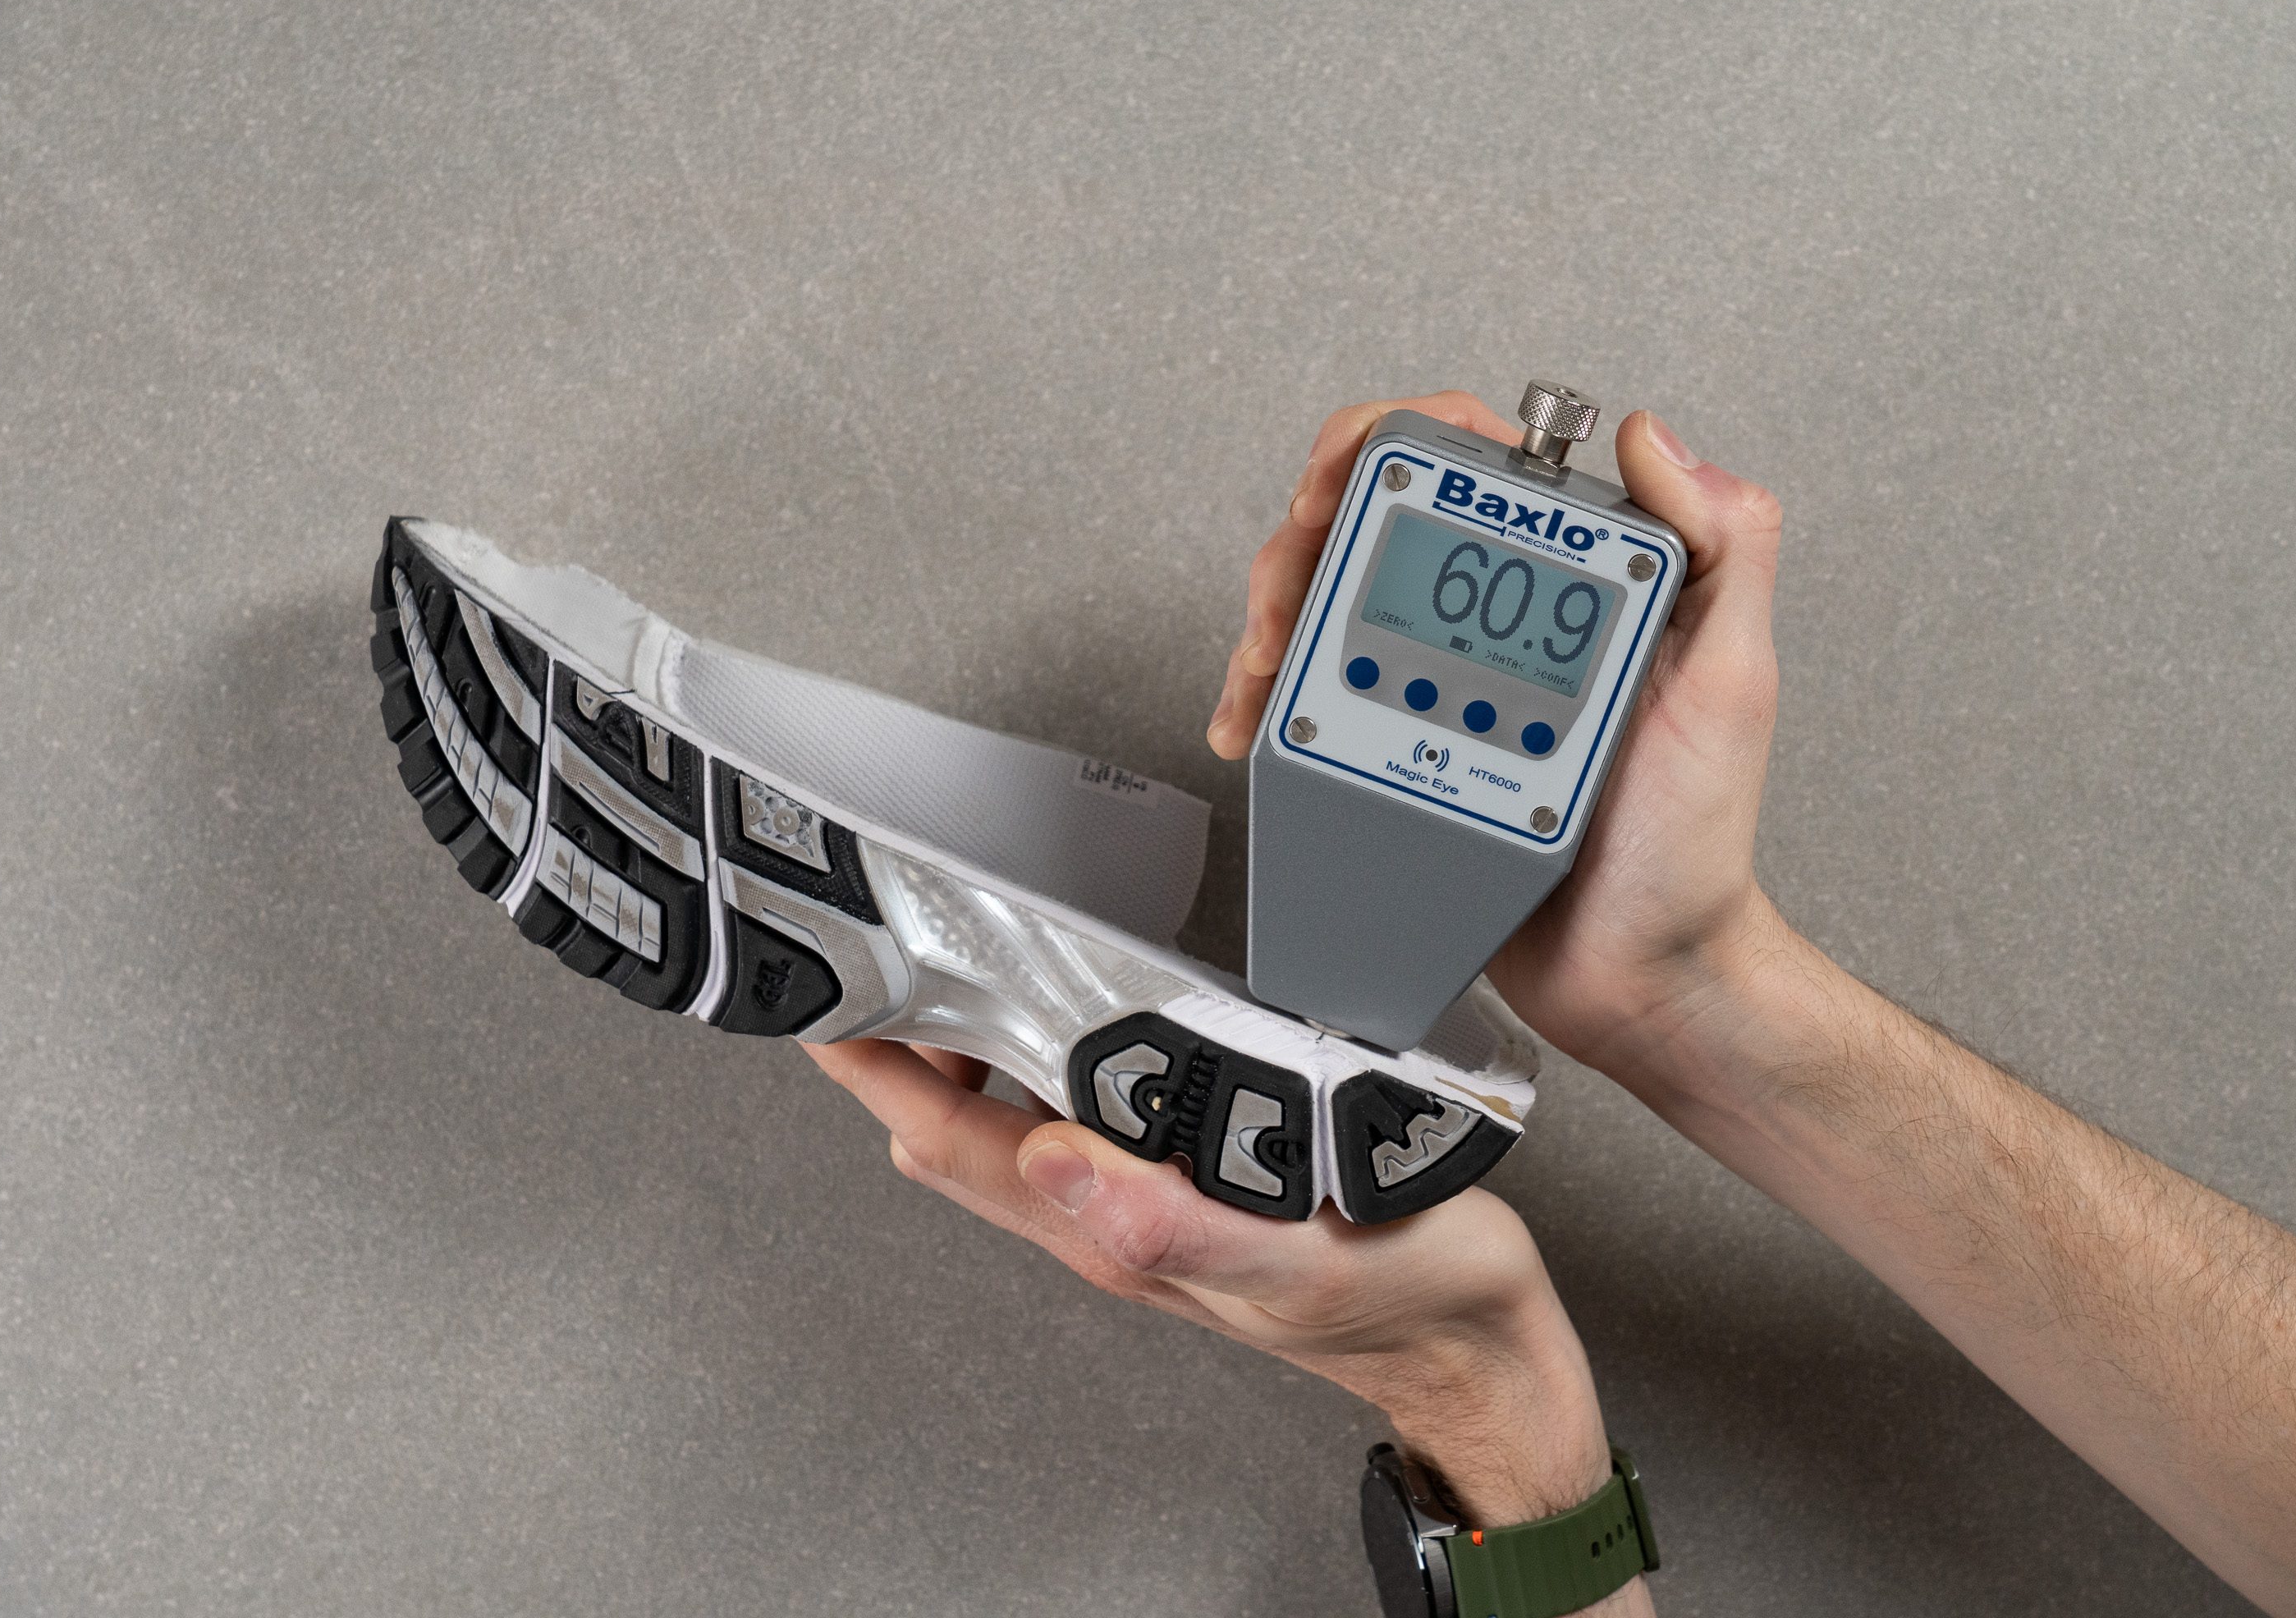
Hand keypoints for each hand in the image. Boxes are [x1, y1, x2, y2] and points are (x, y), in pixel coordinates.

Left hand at [803, 1037, 1617, 1525]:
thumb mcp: (1298, 1256)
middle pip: (948, 1128)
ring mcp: (1138, 1207)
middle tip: (855, 952)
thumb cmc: (1407, 1301)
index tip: (817, 987)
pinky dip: (1032, 1067)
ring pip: (1001, 1127)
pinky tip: (1056, 1021)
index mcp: (1110, 1227)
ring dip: (948, 1056)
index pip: (942, 1134)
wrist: (1479, 1344)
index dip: (868, 1063)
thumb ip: (1176, 1219)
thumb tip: (1055, 1158)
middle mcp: (1106, 1217)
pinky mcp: (1182, 1189)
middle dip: (886, 1049)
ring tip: (924, 968)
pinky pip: (1070, 1123)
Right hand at [1208, 393, 1787, 1083]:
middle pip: (1368, 520)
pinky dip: (1264, 697)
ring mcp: (1441, 681)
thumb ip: (1724, 547)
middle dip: (1304, 541)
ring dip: (1271, 616)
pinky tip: (1255, 716)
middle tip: (1291, 599)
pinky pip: (1311, 699)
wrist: (1640, 976)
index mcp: (1578, 585)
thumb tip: (1651, 437)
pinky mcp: (1395, 747)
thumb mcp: (1734, 682)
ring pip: (1323, 600)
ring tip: (1267, 667)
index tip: (1349, 482)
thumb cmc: (1692, 847)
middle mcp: (1503, 621)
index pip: (1472, 460)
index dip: (1390, 444)